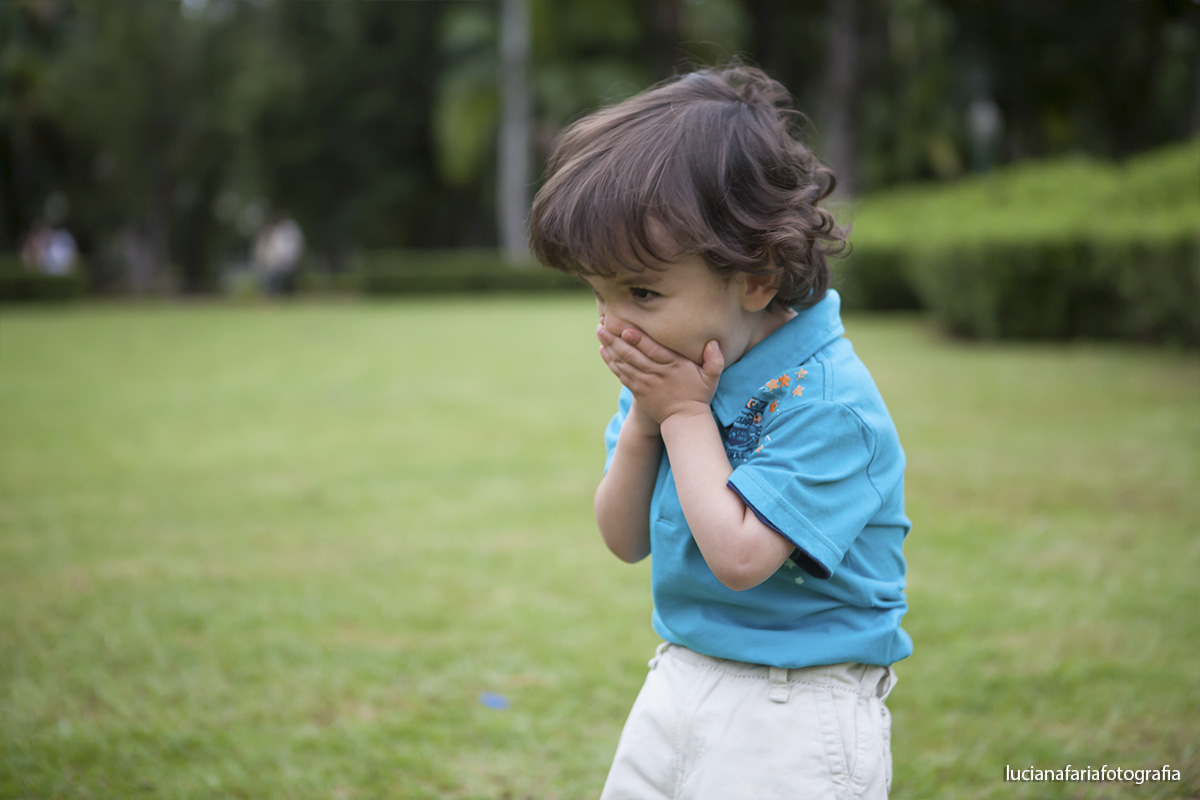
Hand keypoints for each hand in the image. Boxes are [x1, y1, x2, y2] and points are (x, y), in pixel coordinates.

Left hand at [597, 324, 723, 425]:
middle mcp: (656, 374)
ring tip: (599, 331)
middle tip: (602, 324)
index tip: (626, 329)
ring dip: (610, 347)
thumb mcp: (712, 378)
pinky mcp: (637, 390)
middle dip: (616, 339)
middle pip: (633, 355)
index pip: (654, 351)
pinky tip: (603, 350)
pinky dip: (611, 362)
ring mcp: (645, 383)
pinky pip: (621, 374)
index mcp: (673, 366)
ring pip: (624, 363)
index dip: (639, 340)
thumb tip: (714, 342)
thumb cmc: (699, 395)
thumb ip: (715, 359)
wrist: (684, 420)